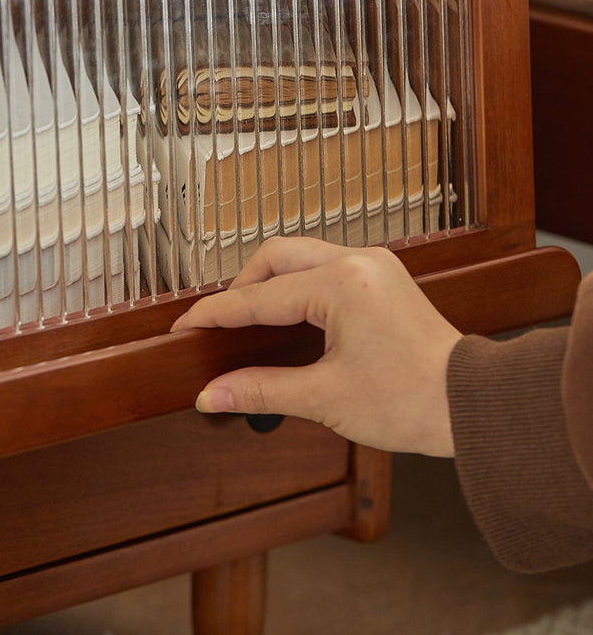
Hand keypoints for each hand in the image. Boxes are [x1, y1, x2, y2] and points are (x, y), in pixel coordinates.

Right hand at [170, 236, 461, 456]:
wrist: (474, 406)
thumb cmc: (414, 401)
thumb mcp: (325, 398)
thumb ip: (260, 389)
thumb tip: (211, 393)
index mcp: (340, 284)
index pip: (258, 297)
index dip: (216, 313)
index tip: (187, 325)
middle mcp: (356, 262)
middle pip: (275, 256)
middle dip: (242, 286)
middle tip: (221, 322)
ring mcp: (373, 265)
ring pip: (300, 255)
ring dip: (270, 281)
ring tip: (251, 319)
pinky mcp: (383, 276)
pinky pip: (325, 264)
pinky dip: (298, 283)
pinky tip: (289, 313)